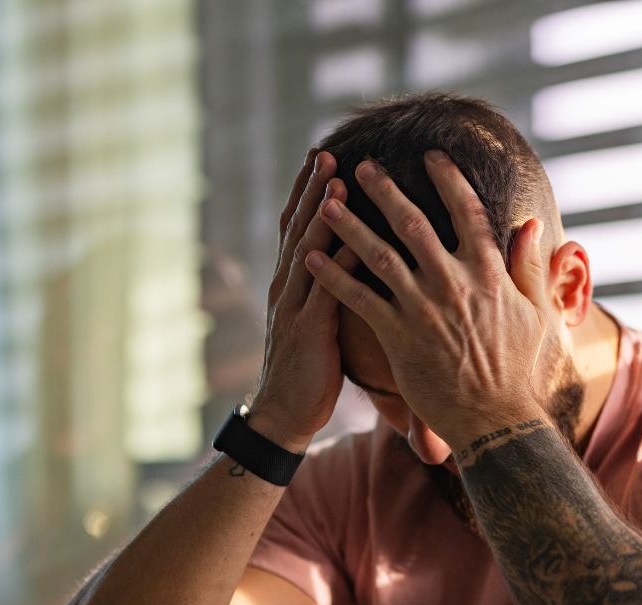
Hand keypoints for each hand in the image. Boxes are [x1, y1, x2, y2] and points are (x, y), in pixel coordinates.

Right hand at [251, 150, 354, 451]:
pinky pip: (326, 290)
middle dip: (311, 189)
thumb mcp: (319, 322)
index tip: (322, 157)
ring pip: (308, 250)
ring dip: (322, 214)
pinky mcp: (309, 331)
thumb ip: (331, 290)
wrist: (285, 415)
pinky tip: (355, 241)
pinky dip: (339, 263)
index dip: (306, 193)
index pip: (298, 228)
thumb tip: (352, 262)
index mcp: (292, 284)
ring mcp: (295, 307)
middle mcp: (288, 288)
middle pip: (298, 228)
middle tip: (326, 152)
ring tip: (337, 180)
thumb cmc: (311, 369)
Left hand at [303, 151, 547, 450]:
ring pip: (378, 254)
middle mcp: (453, 283)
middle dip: (384, 190)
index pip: (468, 213)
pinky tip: (311, 259)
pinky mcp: (397, 336)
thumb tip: (532, 226)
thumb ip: (531, 267)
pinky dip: (333, 277)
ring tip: (325, 203)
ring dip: (348, 225)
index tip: (432, 156)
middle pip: (413, 223)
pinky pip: (358, 299)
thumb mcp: (537, 314)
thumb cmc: (519, 369)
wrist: (496, 420)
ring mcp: (422, 308)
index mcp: (489, 274)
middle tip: (362, 166)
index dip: (449, 180)